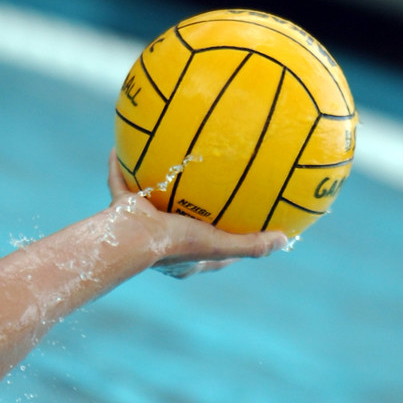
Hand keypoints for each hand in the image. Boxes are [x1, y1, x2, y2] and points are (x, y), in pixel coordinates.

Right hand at [107, 150, 287, 277]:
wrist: (132, 238)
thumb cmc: (176, 244)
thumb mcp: (220, 244)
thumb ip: (251, 244)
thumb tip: (285, 240)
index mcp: (186, 256)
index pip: (213, 252)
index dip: (229, 244)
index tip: (242, 230)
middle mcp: (163, 244)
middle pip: (181, 226)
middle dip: (192, 214)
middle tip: (206, 197)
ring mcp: (140, 225)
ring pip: (149, 204)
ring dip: (156, 188)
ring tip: (166, 165)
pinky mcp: (121, 208)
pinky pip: (119, 182)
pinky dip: (118, 167)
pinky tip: (119, 146)